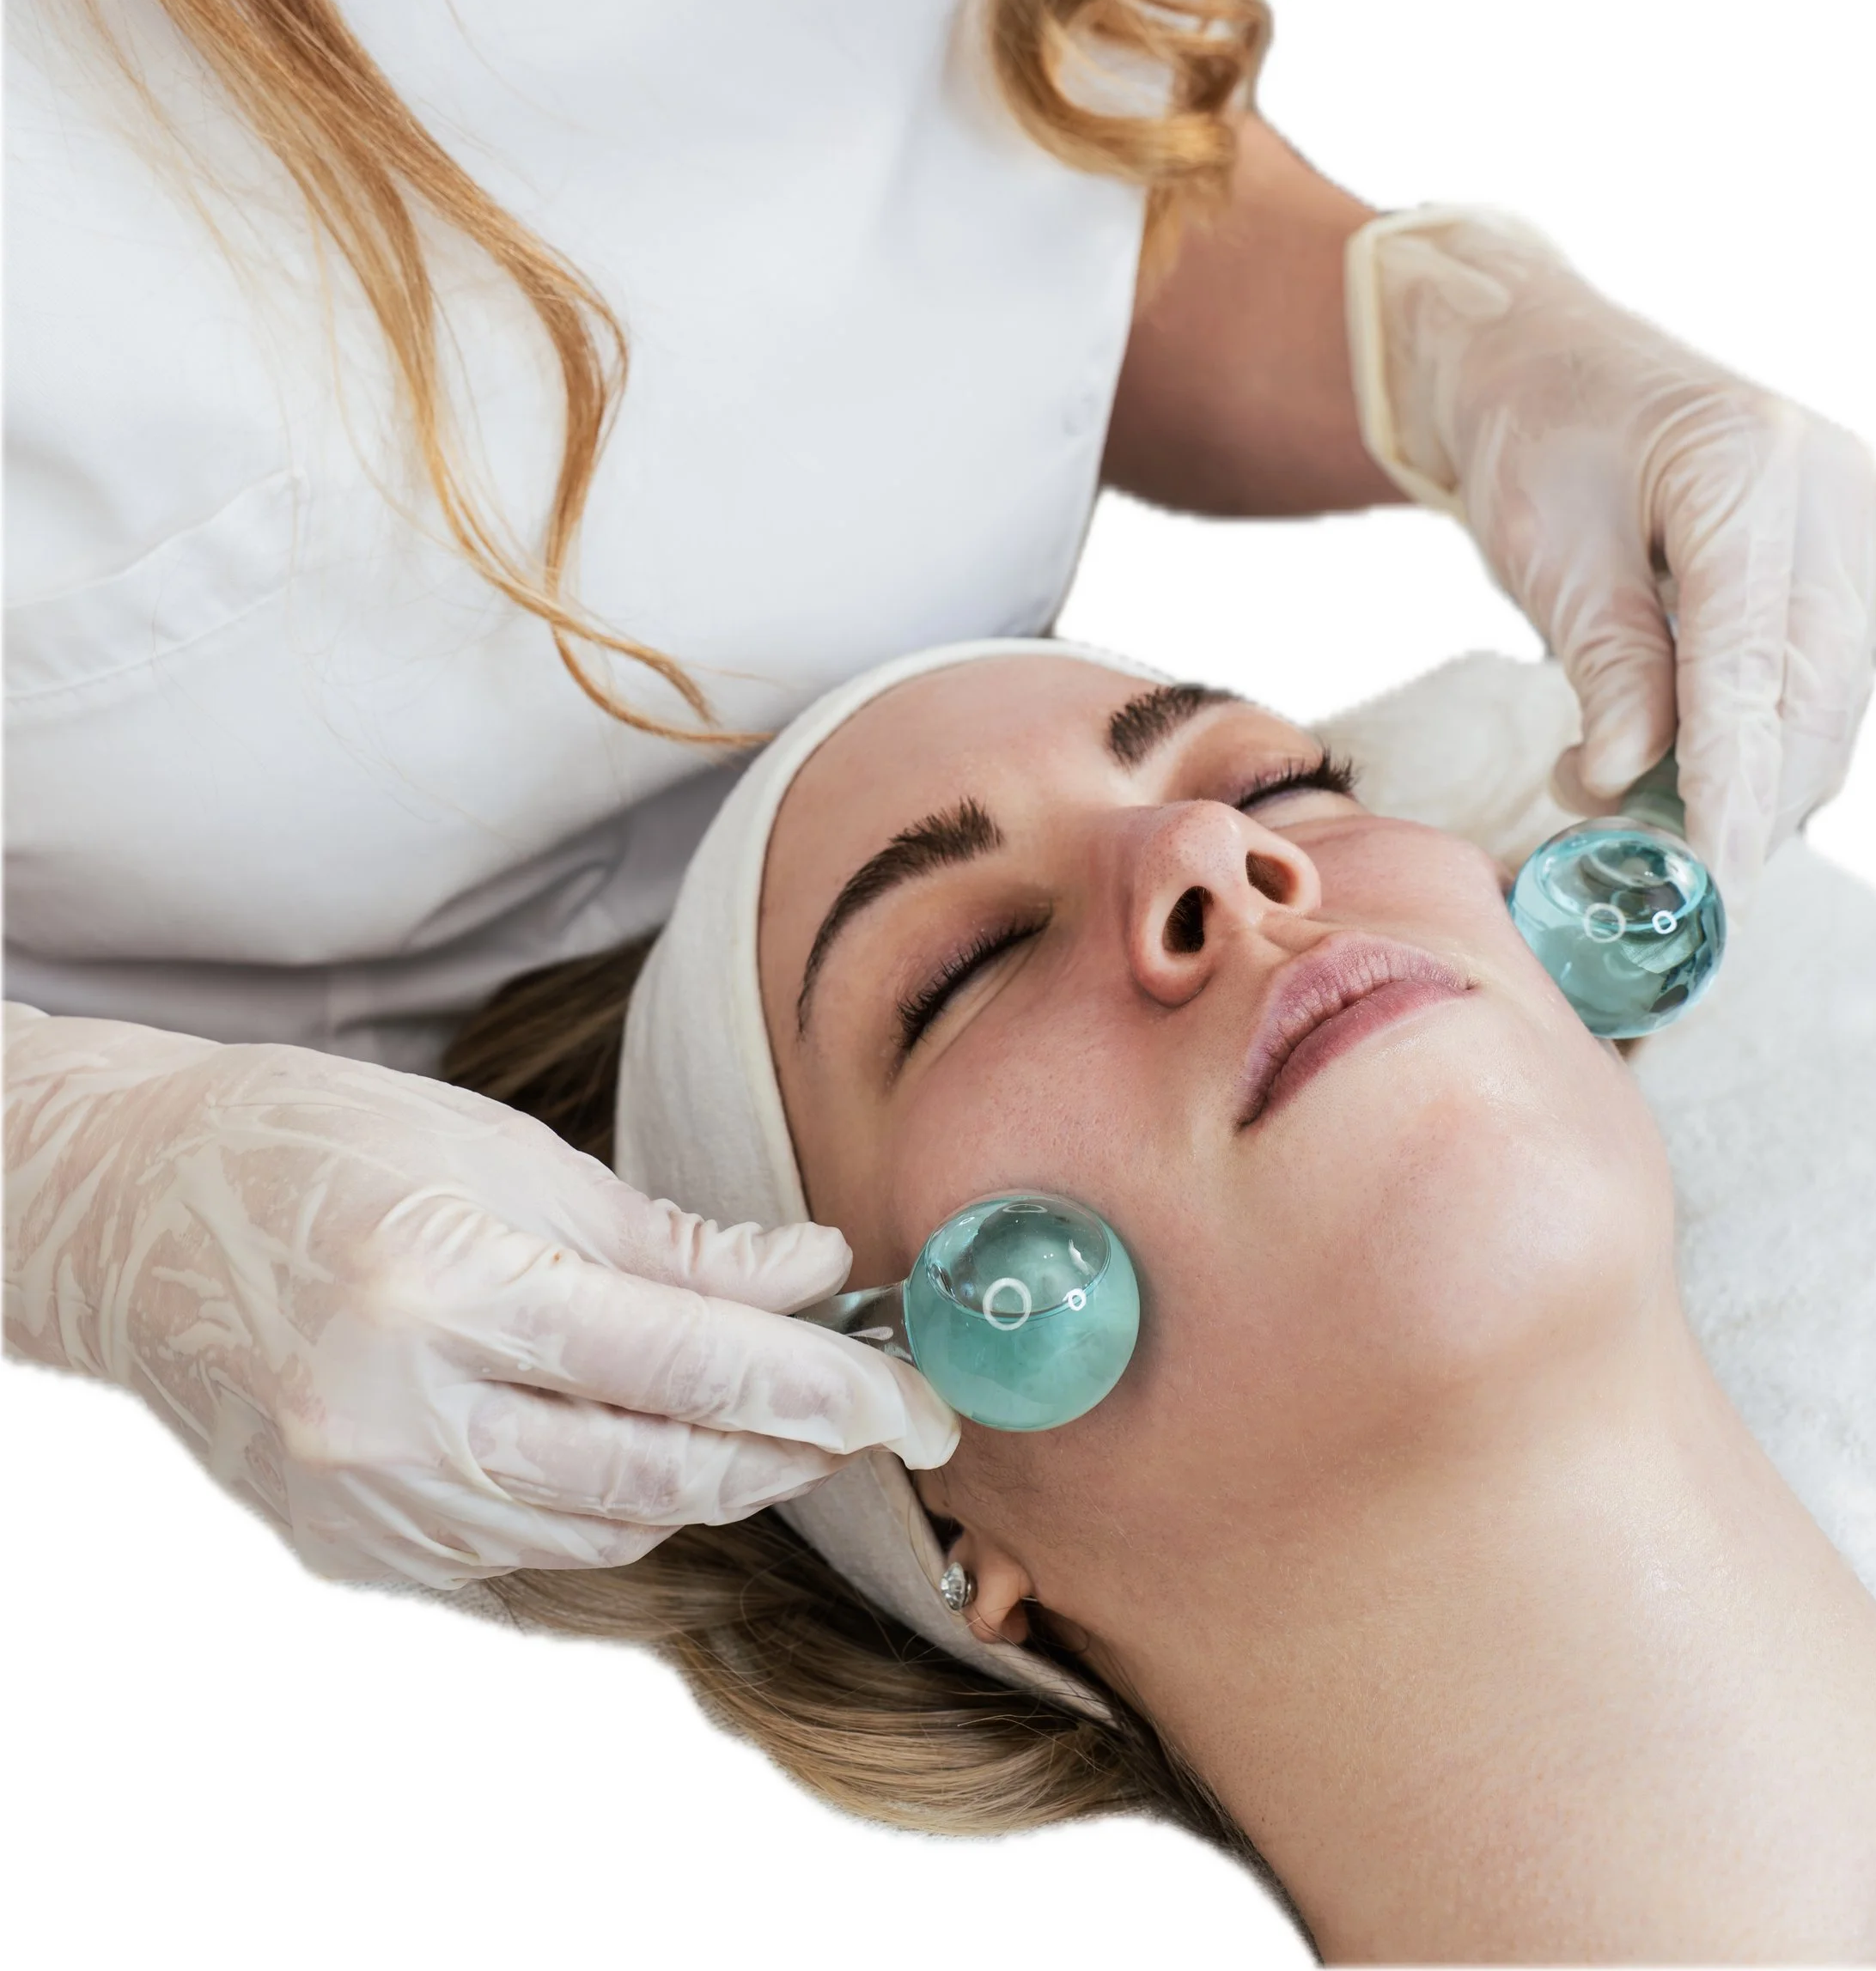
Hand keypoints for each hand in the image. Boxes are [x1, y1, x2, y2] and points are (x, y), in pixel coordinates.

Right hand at [3, 1007, 957, 1587]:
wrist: (132, 1215)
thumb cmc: (327, 1144)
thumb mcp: (511, 1152)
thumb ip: (674, 1240)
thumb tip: (817, 1277)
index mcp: (444, 1287)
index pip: (691, 1363)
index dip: (831, 1388)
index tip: (924, 1402)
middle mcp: (399, 1418)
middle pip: (662, 1468)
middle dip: (796, 1448)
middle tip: (878, 1415)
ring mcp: (369, 1504)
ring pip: (611, 1526)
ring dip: (716, 1477)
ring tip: (772, 1416)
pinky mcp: (354, 1549)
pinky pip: (535, 1550)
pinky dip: (614, 1501)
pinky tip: (647, 1444)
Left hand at [1348, 206, 1875, 910]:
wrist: (1542, 360)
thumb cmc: (1529, 441)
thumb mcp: (1545, 552)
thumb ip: (1603, 663)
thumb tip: (1624, 780)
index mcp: (1750, 466)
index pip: (1752, 661)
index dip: (1736, 781)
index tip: (1717, 877)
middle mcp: (1829, 489)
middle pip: (1817, 692)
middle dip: (1755, 801)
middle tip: (1678, 883)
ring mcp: (1847, 521)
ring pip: (1832, 699)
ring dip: (1764, 783)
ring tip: (1665, 831)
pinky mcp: (1839, 555)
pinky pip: (1822, 677)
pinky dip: (1769, 742)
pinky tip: (1701, 782)